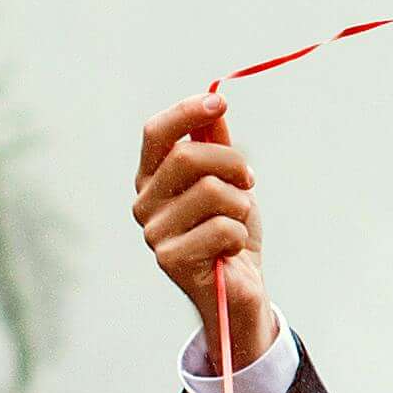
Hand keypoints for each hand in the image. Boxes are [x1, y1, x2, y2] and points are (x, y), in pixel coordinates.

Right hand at [130, 91, 274, 367]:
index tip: (219, 103)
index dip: (185, 113)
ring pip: (212, 191)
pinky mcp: (168, 258)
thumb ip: (217, 144)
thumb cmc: (232, 231)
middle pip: (189, 156)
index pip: (156, 133)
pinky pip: (223, 227)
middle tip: (249, 181)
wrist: (239, 289)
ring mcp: (152, 232)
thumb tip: (214, 103)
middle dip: (233, 164)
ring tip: (237, 224)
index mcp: (152, 178)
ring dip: (241, 206)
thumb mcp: (230, 181)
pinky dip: (239, 236)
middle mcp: (144, 202)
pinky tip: (230, 251)